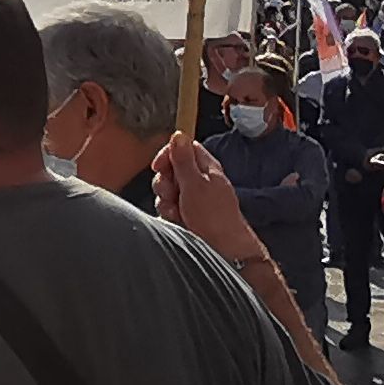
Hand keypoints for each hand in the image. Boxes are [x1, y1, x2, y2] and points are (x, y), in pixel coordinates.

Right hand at [149, 135, 268, 265]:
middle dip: (164, 181)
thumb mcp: (195, 184)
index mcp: (206, 168)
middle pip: (171, 169)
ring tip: (177, 211)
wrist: (224, 250)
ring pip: (167, 190)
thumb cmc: (214, 217)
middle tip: (172, 193)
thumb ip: (183, 160)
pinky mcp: (188, 215)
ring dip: (166, 200)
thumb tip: (178, 134)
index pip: (183, 148)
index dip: (168, 155)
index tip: (159, 167)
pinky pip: (169, 207)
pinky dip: (169, 213)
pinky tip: (177, 220)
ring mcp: (194, 199)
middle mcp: (199, 181)